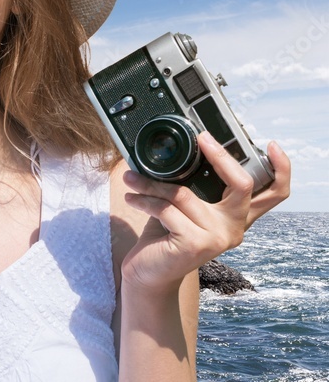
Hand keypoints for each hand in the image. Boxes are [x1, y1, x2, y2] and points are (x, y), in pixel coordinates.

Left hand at [119, 131, 290, 294]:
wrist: (148, 273)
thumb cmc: (165, 235)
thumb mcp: (184, 206)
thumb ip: (192, 185)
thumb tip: (177, 149)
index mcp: (237, 216)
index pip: (274, 194)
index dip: (280, 169)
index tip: (271, 145)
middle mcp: (234, 227)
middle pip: (242, 184)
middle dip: (222, 157)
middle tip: (201, 139)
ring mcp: (218, 237)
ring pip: (185, 193)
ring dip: (152, 183)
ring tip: (131, 177)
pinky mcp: (195, 243)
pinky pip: (167, 209)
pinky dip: (145, 200)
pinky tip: (132, 199)